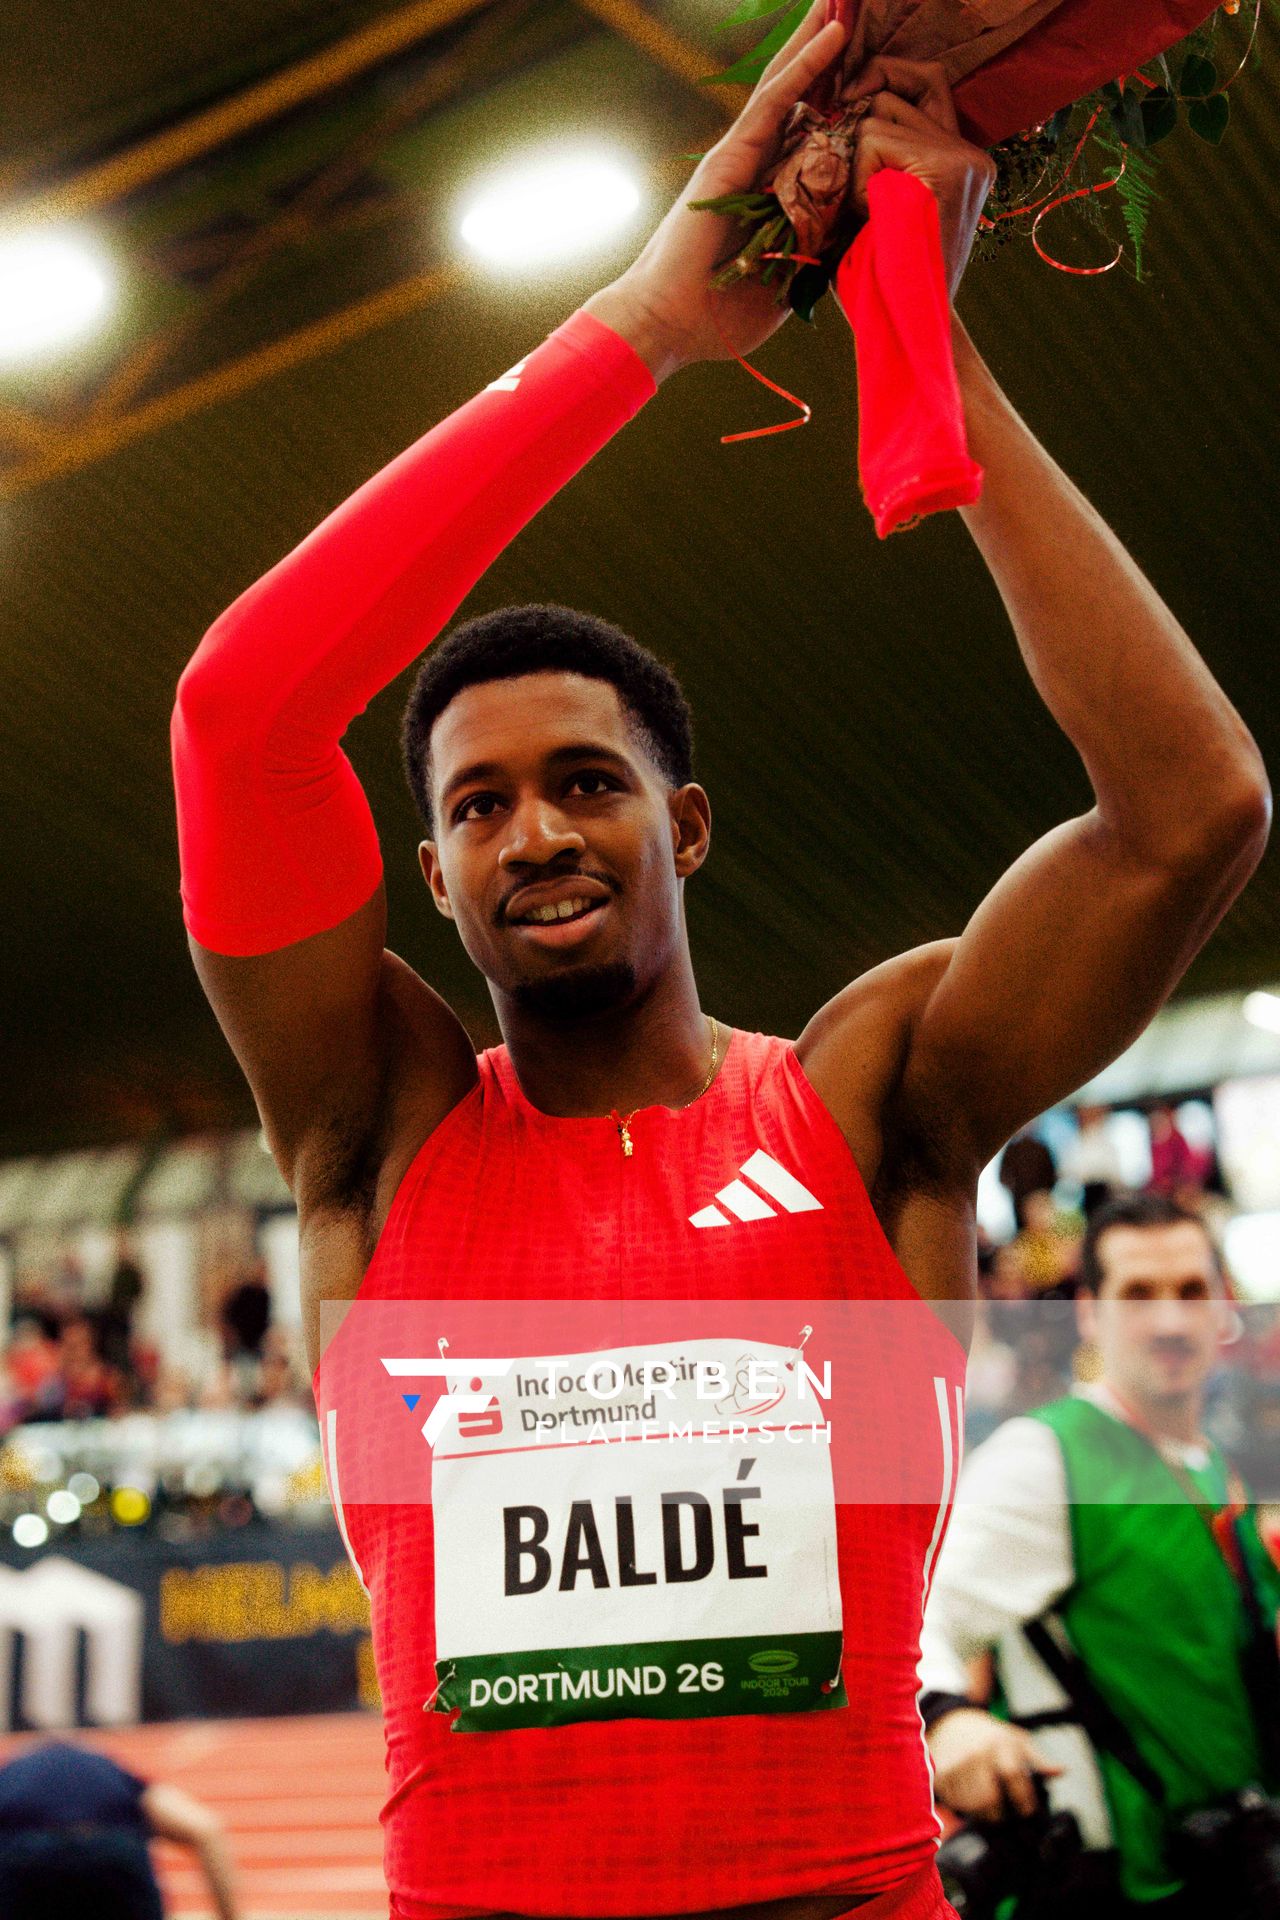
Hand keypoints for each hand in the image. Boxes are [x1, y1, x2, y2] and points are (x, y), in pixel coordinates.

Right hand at [583, 0, 848, 377]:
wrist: (670, 324)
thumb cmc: (720, 317)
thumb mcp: (789, 284)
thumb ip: (818, 255)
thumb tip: (860, 240)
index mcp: (770, 194)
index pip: (810, 133)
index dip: (836, 95)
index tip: (868, 65)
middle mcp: (756, 164)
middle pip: (799, 94)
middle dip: (827, 51)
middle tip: (856, 5)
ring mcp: (742, 154)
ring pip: (790, 82)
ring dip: (821, 38)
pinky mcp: (733, 155)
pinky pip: (777, 101)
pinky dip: (807, 66)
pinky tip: (834, 34)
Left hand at [843, 56, 994, 300]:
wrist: (909, 335)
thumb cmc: (885, 287)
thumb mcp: (880, 212)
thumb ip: (874, 160)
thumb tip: (840, 110)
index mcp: (962, 161)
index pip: (921, 85)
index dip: (875, 99)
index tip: (848, 130)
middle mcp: (971, 153)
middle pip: (896, 88)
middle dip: (858, 125)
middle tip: (849, 183)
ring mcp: (963, 157)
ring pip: (878, 112)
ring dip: (855, 161)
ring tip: (864, 213)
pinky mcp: (945, 167)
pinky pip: (873, 138)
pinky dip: (856, 177)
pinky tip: (867, 217)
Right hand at [927, 1706, 1061, 1819]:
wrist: (951, 1723)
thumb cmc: (989, 1735)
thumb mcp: (1016, 1739)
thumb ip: (1038, 1759)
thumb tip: (1062, 1771)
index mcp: (999, 1743)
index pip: (1014, 1777)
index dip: (1023, 1799)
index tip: (1027, 1810)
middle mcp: (977, 1752)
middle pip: (990, 1798)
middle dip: (999, 1814)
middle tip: (1003, 1815)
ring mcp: (957, 1762)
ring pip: (972, 1805)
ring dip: (981, 1813)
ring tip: (985, 1806)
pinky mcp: (941, 1772)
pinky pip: (955, 1802)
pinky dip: (963, 1807)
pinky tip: (968, 1799)